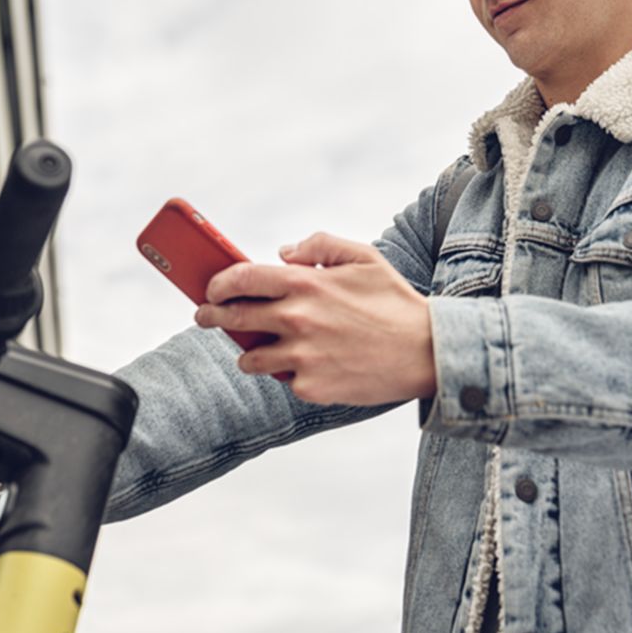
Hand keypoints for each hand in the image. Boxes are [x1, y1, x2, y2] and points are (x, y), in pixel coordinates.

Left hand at [196, 232, 435, 405]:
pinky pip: (284, 380)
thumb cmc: (393, 301)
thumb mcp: (362, 257)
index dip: (217, 283)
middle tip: (205, 317)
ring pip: (250, 358)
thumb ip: (318, 245)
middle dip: (211, 317)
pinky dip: (290, 373)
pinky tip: (310, 364)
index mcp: (306, 283)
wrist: (426, 352)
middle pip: (233, 319)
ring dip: (248, 352)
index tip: (210, 288)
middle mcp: (298, 319)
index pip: (241, 279)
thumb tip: (282, 254)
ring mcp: (302, 357)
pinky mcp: (311, 387)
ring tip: (257, 348)